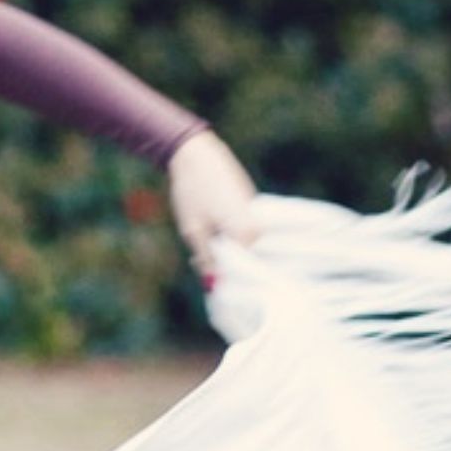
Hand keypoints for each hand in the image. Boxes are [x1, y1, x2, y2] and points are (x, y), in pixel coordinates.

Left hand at [167, 130, 261, 276]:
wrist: (197, 156)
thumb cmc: (192, 193)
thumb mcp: (193, 231)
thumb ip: (206, 258)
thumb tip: (213, 285)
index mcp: (246, 233)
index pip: (242, 270)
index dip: (226, 282)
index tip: (214, 293)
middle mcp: (258, 226)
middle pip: (246, 260)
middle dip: (227, 269)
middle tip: (202, 271)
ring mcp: (256, 216)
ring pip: (245, 247)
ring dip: (228, 255)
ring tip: (203, 258)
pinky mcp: (251, 208)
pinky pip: (244, 233)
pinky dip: (231, 241)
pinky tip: (213, 242)